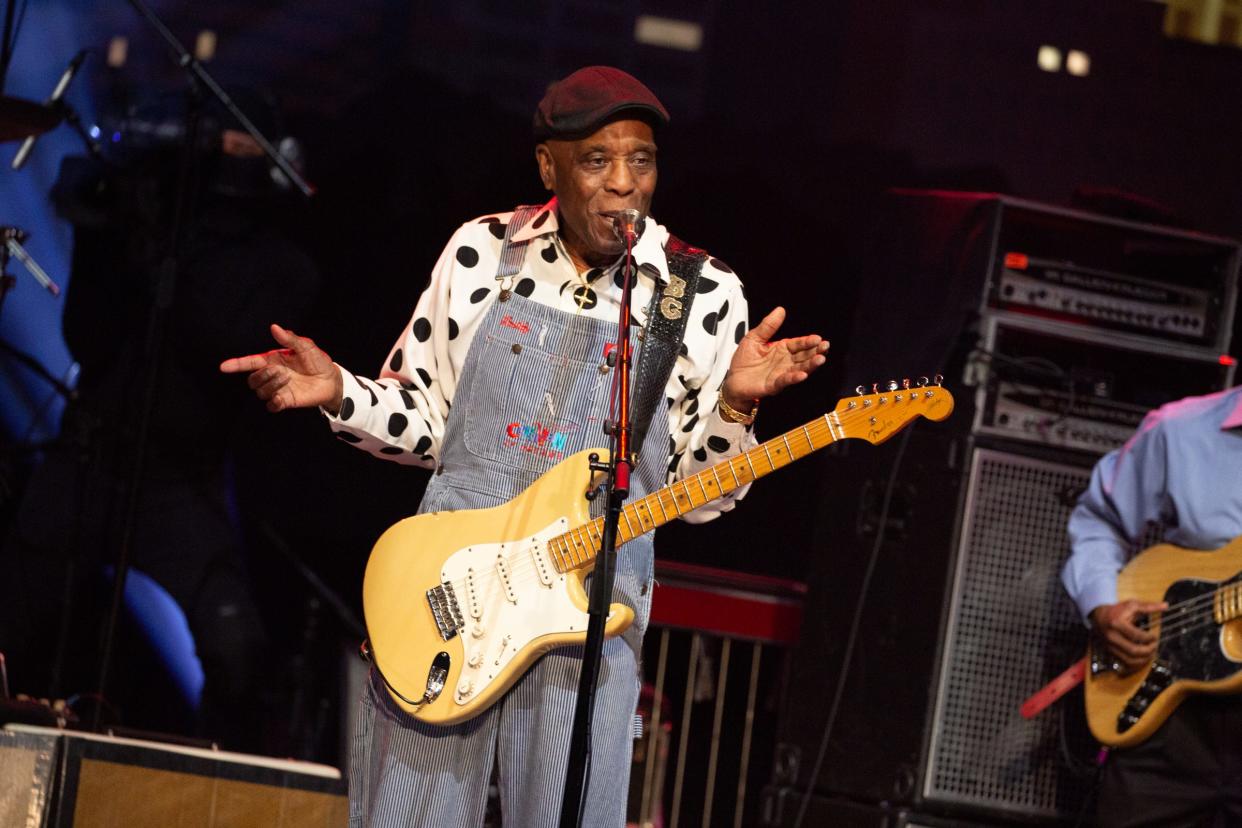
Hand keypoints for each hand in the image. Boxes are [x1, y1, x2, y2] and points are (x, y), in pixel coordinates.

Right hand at [219, 323, 343, 413]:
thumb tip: (274, 327)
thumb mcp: (306, 346)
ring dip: (271, 385)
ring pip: (260, 392)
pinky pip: (271, 406)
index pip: (249, 363)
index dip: (236, 364)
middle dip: (262, 375)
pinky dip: (274, 402)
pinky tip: (282, 396)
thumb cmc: (317, 361)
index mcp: (272, 360)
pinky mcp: (286, 401)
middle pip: (252, 380)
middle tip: (280, 371)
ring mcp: (278, 389)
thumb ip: (290, 339)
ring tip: (288, 378)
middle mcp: (272, 375)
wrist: (331, 379)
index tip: (223, 367)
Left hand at [720, 307, 828, 409]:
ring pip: (799, 369)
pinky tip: (802, 374)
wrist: (733, 381)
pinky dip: (793, 378)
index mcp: (781, 349)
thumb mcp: (754, 338)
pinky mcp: (773, 385)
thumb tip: (780, 310)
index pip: (798, 344)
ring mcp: (780, 374)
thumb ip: (768, 326)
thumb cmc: (744, 361)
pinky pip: (785, 381)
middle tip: (825, 346)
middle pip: (803, 356)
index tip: (818, 338)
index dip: (808, 341)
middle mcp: (784, 362)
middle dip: (815, 351)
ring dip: (810, 365)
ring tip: (820, 359)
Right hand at [1090, 599, 1166, 670]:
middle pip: (1133, 650)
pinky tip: (1142, 659)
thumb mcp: (1132, 605)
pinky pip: (1124, 663)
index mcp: (1117, 624)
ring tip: (1150, 654)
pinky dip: (1135, 664)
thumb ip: (1148, 607)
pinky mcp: (1109, 651)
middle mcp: (1112, 636)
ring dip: (1143, 660)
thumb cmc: (1116, 610)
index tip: (1155, 637)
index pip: (1137, 636)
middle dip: (1148, 651)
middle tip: (1154, 646)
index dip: (1150, 638)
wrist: (1097, 615)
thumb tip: (1165, 606)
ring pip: (1129, 660)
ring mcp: (1110, 645)